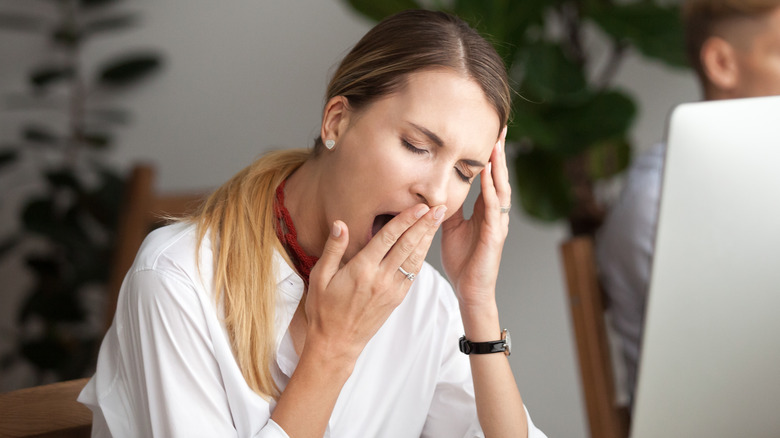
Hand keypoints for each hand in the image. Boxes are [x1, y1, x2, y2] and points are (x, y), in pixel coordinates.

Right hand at [304, 203, 445, 362]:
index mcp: (362, 269)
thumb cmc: (324, 309)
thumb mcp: (319, 277)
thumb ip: (333, 249)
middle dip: (425, 224)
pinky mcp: (397, 299)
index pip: (388, 238)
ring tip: (438, 220)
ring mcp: (391, 290)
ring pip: (414, 259)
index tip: (419, 206)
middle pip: (408, 245)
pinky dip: (422, 256)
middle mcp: (380, 278)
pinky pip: (412, 274)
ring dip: (428, 238)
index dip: (406, 220)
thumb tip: (341, 224)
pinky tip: (426, 244)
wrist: (337, 342)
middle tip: (440, 207)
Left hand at [441, 126, 509, 308]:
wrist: (469, 290)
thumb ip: (447, 207)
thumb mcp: (449, 227)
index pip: (489, 177)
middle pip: (499, 176)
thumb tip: (435, 189)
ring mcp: (497, 223)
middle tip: (501, 128)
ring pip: (501, 188)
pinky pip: (494, 209)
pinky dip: (492, 191)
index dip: (489, 156)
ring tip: (497, 145)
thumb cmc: (462, 260)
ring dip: (498, 167)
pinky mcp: (495, 236)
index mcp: (484, 210)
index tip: (489, 133)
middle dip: (499, 153)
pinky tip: (489, 177)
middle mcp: (495, 213)